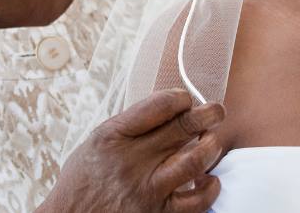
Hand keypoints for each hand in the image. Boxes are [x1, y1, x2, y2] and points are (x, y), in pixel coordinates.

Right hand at [41, 88, 224, 212]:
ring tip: (212, 142)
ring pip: (195, 160)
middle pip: (182, 127)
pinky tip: (209, 180)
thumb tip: (168, 109)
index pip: (158, 106)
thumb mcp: (95, 143)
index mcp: (113, 137)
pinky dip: (210, 188)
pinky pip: (196, 201)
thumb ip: (129, 126)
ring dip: (211, 146)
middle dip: (207, 114)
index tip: (186, 99)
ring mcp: (146, 189)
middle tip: (215, 111)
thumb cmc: (83, 182)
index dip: (180, 98)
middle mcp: (131, 161)